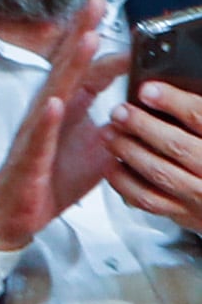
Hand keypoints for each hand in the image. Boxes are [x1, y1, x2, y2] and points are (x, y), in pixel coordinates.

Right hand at [0, 25, 125, 254]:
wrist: (19, 212)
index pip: (89, 70)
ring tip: (86, 39)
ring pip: (55, 90)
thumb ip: (115, 123)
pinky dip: (47, 118)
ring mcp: (37, 131)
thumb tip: (138, 108)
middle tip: (97, 3)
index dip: (109, 49)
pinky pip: (38, 135)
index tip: (133, 32)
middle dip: (82, 32)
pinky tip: (56, 102)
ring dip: (70, 63)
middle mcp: (51, 111)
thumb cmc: (52, 177)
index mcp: (68, 107)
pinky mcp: (28, 155)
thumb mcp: (96, 147)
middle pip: (68, 64)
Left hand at [113, 80, 201, 230]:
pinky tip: (111, 165)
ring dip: (129, 151)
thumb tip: (170, 90)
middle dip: (142, 125)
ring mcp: (199, 195)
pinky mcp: (183, 213)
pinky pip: (148, 199)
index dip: (173, 102)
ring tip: (110, 134)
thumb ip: (196, 114)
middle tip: (119, 112)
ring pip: (159, 172)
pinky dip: (124, 182)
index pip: (200, 117)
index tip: (148, 90)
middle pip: (176, 145)